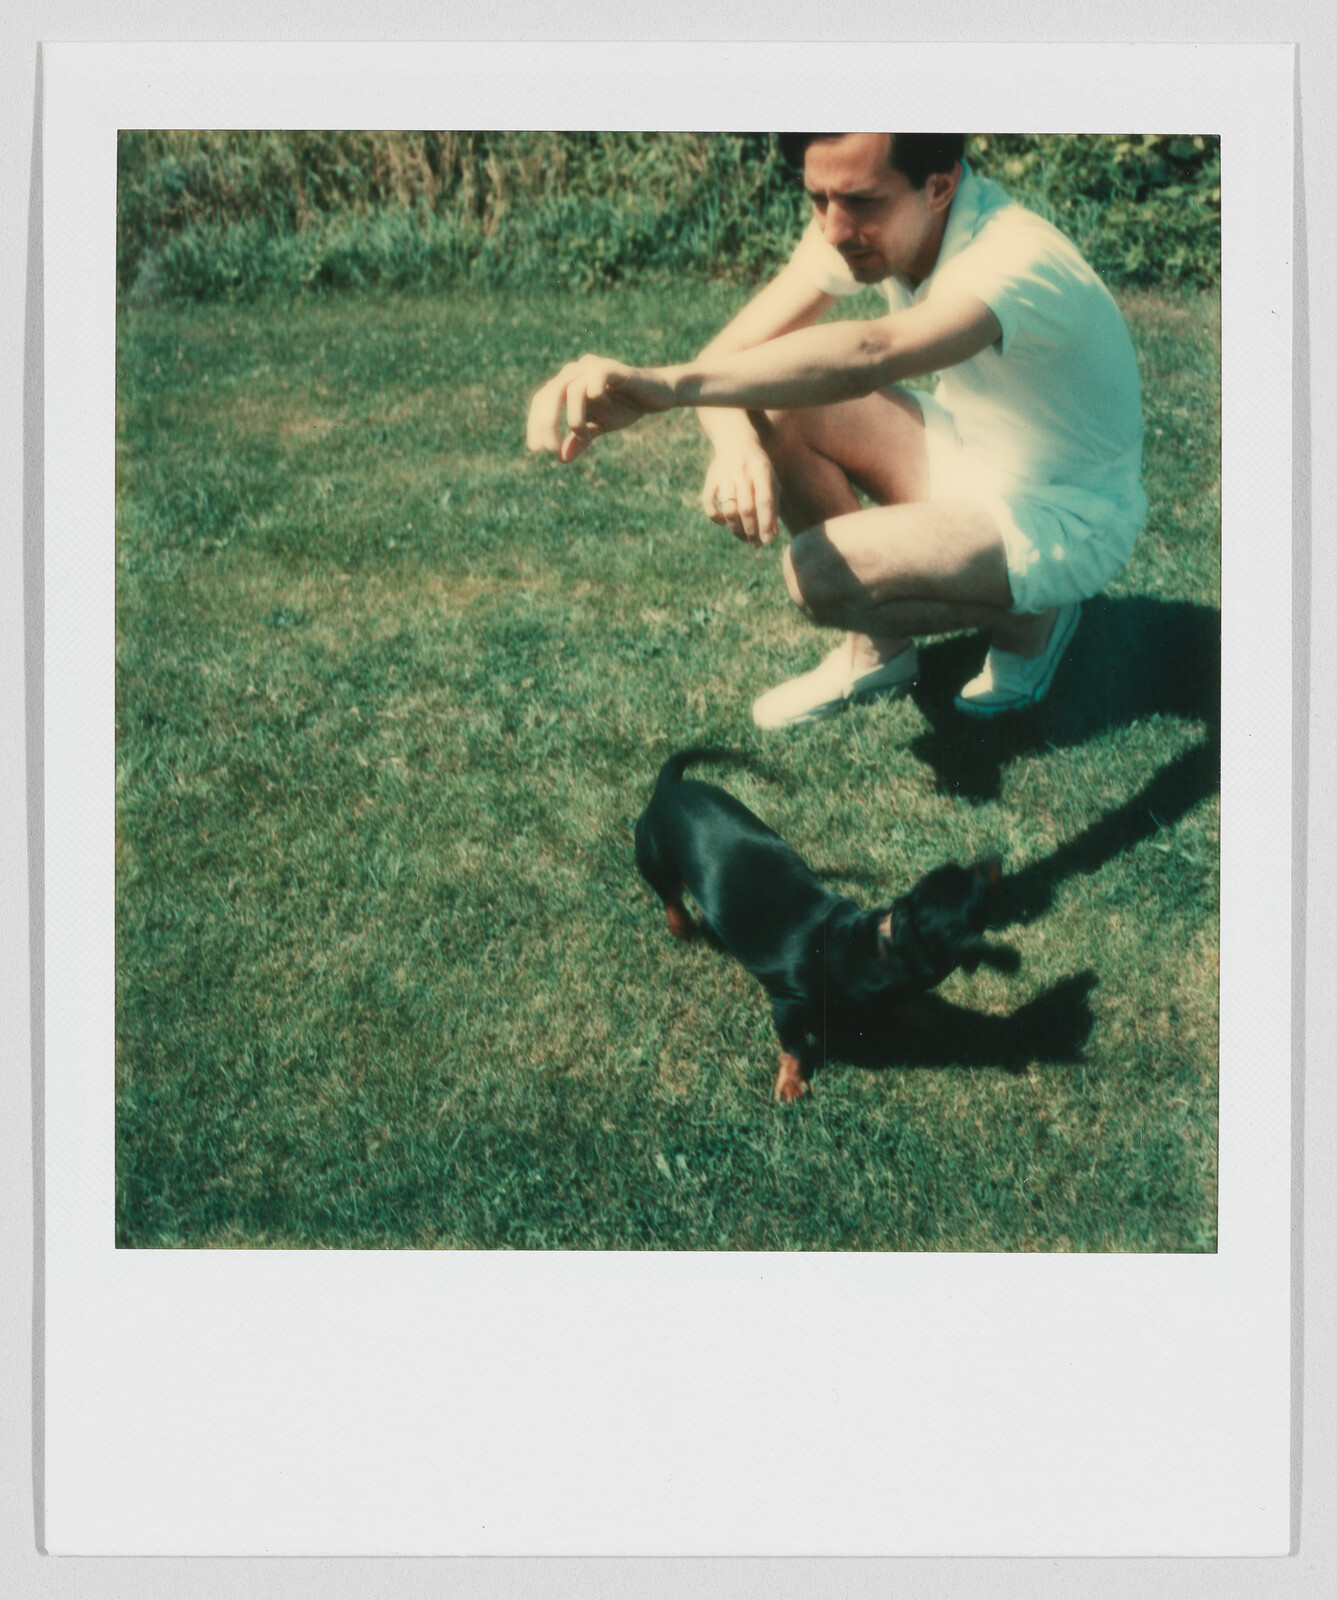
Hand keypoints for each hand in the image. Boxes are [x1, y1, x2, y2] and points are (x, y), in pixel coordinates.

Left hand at [526, 355, 674, 462]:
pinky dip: (594, 394)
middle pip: (549, 394)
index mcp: (567, 383)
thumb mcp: (599, 428)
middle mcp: (575, 371)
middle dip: (546, 422)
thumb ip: (579, 439)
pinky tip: (603, 406)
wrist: (656, 396)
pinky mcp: (612, 368)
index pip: (542, 400)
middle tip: (550, 447)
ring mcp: (592, 367)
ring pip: (571, 390)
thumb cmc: (625, 407)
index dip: (536, 424)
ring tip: (583, 435)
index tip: (537, 449)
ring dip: (573, 418)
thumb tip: (560, 458)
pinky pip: (595, 379)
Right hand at [700, 440, 779, 547]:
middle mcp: (742, 472)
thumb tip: (772, 534)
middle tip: (755, 544)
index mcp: (761, 470)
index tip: (767, 541)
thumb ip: (773, 505)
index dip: (766, 523)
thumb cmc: (758, 467)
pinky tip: (725, 522)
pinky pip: (709, 504)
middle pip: (746, 508)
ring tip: (743, 537)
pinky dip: (716, 518)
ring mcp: (724, 476)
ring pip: (728, 510)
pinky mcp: (710, 480)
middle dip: (751, 531)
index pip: (764, 501)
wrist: (735, 441)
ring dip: (735, 529)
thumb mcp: (770, 480)